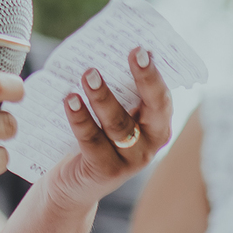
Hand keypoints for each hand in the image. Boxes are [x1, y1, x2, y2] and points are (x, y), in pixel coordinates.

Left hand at [55, 48, 172, 207]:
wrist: (73, 184)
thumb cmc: (95, 136)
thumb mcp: (110, 114)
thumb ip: (117, 90)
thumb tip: (105, 49)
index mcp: (157, 124)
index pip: (162, 97)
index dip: (153, 74)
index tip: (142, 49)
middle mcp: (151, 143)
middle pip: (152, 109)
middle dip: (143, 79)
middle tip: (131, 52)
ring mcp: (130, 160)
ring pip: (119, 124)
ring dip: (103, 96)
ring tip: (89, 74)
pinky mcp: (106, 170)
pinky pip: (93, 140)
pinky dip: (80, 118)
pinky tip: (70, 100)